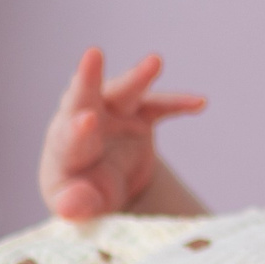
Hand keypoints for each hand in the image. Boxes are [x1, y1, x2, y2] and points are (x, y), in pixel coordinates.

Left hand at [37, 49, 205, 219]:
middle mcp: (85, 123)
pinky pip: (158, 106)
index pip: (69, 139)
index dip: (78, 130)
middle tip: (92, 55)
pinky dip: (177, 103)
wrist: (102, 182)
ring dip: (138, 77)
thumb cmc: (84, 195)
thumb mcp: (81, 207)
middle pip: (84, 98)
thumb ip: (77, 206)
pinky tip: (199, 102)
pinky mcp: (138, 114)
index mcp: (65, 150)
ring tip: (155, 62)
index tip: (86, 120)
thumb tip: (70, 208)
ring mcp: (112, 114)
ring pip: (123, 91)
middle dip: (88, 78)